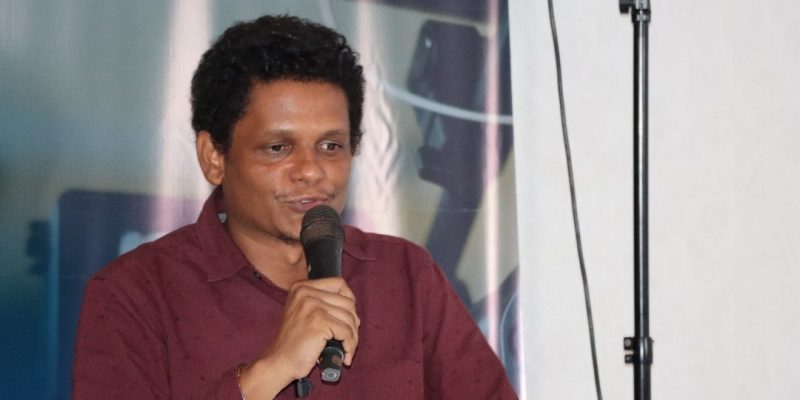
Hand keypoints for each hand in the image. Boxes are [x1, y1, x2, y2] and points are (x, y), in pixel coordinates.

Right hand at [240, 277, 359, 396]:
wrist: (279, 361)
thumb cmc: (295, 342)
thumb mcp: (304, 312)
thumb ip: (323, 302)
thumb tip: (353, 306)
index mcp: (301, 287)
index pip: (339, 284)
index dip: (350, 301)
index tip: (349, 318)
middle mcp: (306, 292)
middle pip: (348, 302)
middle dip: (353, 323)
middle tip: (349, 338)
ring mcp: (312, 305)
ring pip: (350, 318)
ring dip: (353, 337)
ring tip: (348, 349)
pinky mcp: (319, 321)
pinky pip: (346, 332)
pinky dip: (350, 346)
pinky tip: (346, 356)